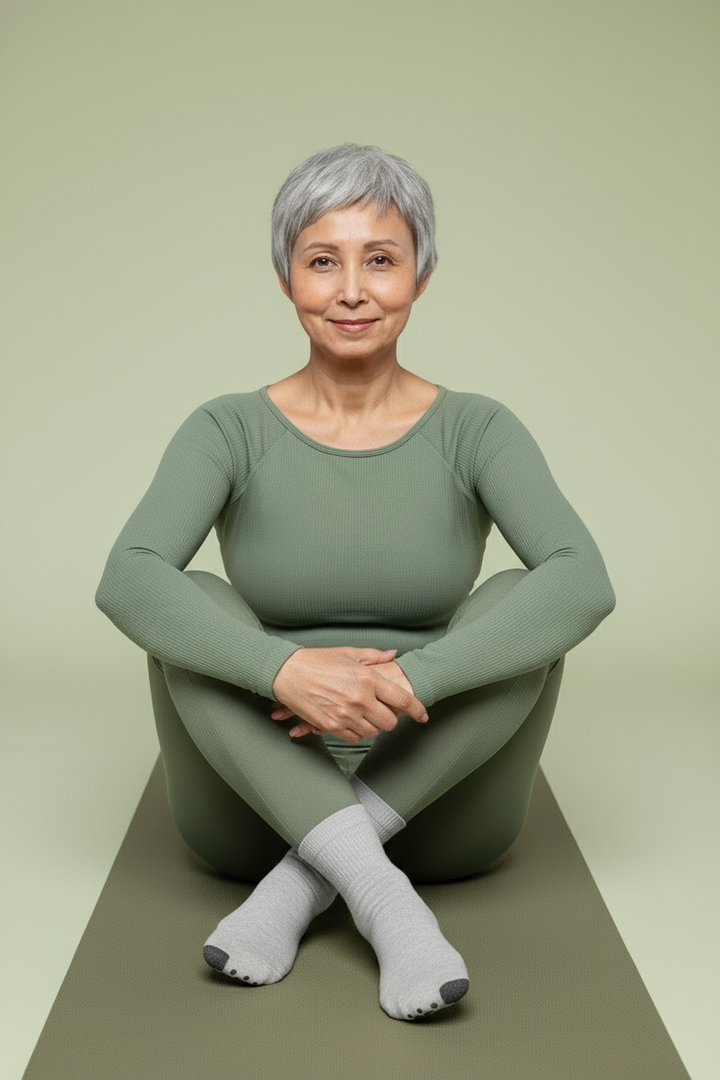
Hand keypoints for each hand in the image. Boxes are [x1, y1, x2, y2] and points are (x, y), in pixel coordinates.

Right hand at [270, 647, 426, 742]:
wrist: (286, 673)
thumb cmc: (316, 660)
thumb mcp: (348, 653)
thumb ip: (375, 657)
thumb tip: (394, 655)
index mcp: (367, 678)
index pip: (402, 699)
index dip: (417, 709)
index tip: (423, 715)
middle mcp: (359, 699)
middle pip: (390, 722)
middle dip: (390, 718)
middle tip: (383, 711)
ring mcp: (345, 715)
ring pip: (373, 732)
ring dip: (373, 726)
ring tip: (364, 714)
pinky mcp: (331, 726)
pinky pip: (354, 738)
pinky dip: (357, 732)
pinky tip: (351, 720)